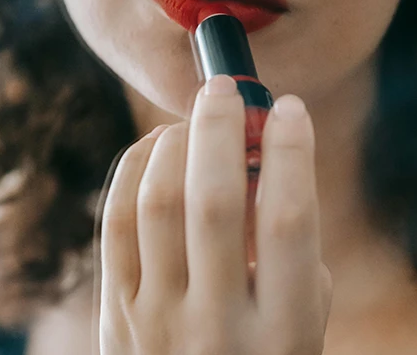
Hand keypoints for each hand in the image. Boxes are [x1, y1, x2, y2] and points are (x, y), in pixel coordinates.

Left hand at [98, 75, 332, 353]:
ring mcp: (157, 320)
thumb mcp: (302, 320)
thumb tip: (267, 162)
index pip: (288, 219)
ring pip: (158, 202)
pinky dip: (135, 168)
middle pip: (213, 200)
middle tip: (226, 87)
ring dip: (177, 143)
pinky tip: (157, 148)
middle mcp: (217, 324)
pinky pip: (117, 222)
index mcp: (282, 329)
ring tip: (193, 120)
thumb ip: (293, 250)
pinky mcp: (115, 313)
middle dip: (221, 128)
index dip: (291, 152)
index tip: (289, 107)